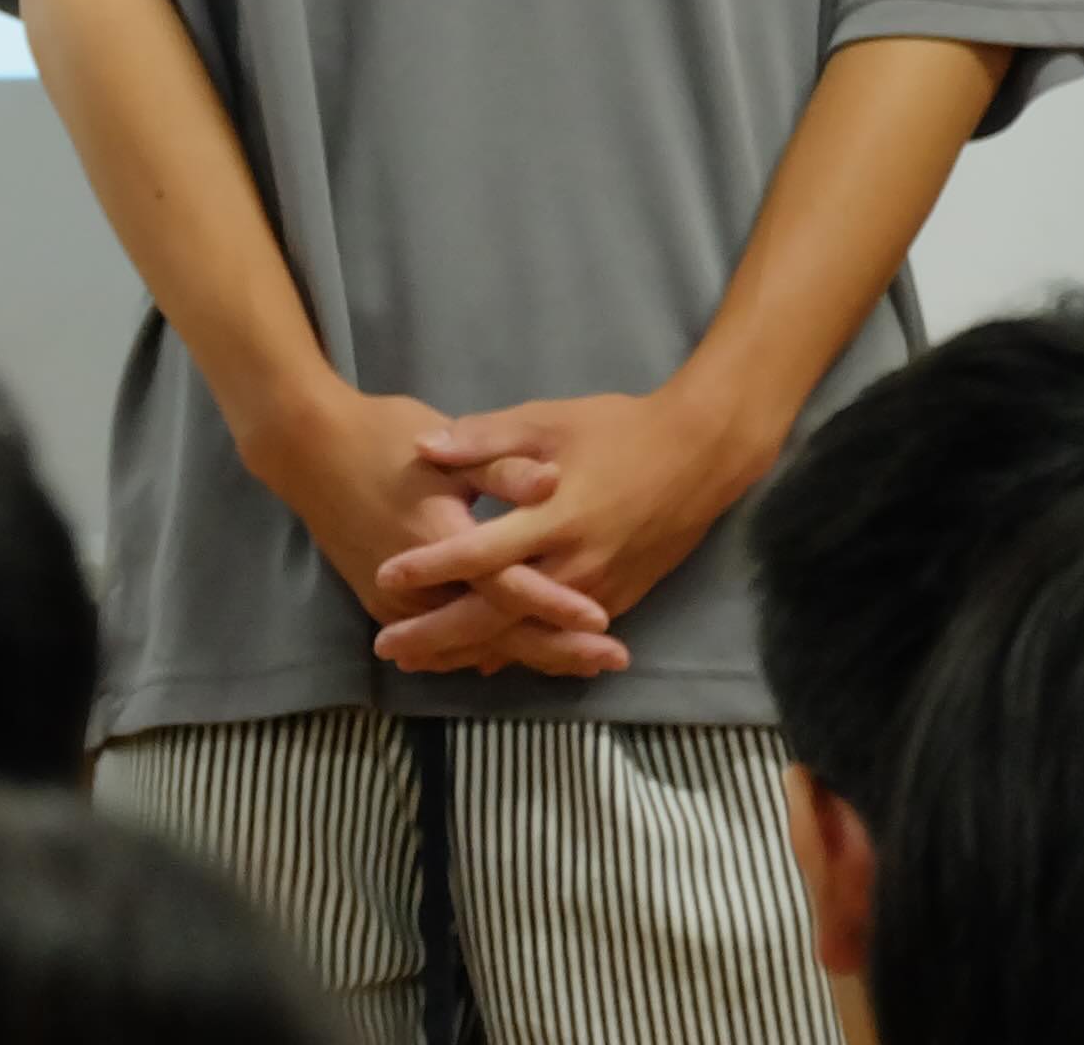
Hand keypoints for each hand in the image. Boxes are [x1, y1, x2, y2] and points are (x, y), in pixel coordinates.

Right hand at [240, 381, 624, 682]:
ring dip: (526, 655)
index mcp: (438, 539)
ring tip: (582, 664)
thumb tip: (554, 480)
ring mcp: (396, 602)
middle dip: (556, 650)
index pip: (506, 586)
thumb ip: (501, 467)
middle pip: (496, 632)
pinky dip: (484, 650)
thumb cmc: (380, 436)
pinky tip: (519, 656)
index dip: (555, 605)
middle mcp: (417, 584)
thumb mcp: (444, 446)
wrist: (305, 447)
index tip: (603, 622)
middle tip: (612, 660)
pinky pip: (444, 639)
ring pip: (471, 645)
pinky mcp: (383, 603)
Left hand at [369, 384, 779, 662]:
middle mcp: (576, 565)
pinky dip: (520, 648)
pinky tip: (487, 657)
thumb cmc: (618, 430)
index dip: (430, 567)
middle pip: (498, 614)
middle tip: (388, 647)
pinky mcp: (621, 596)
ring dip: (475, 650)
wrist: (700, 454)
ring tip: (424, 662)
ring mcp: (601, 588)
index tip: (384, 575)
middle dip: (440, 635)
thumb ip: (484, 439)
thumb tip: (423, 447)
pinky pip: (560, 635)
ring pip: (528, 635)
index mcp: (553, 518)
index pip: (479, 554)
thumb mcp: (547, 421)